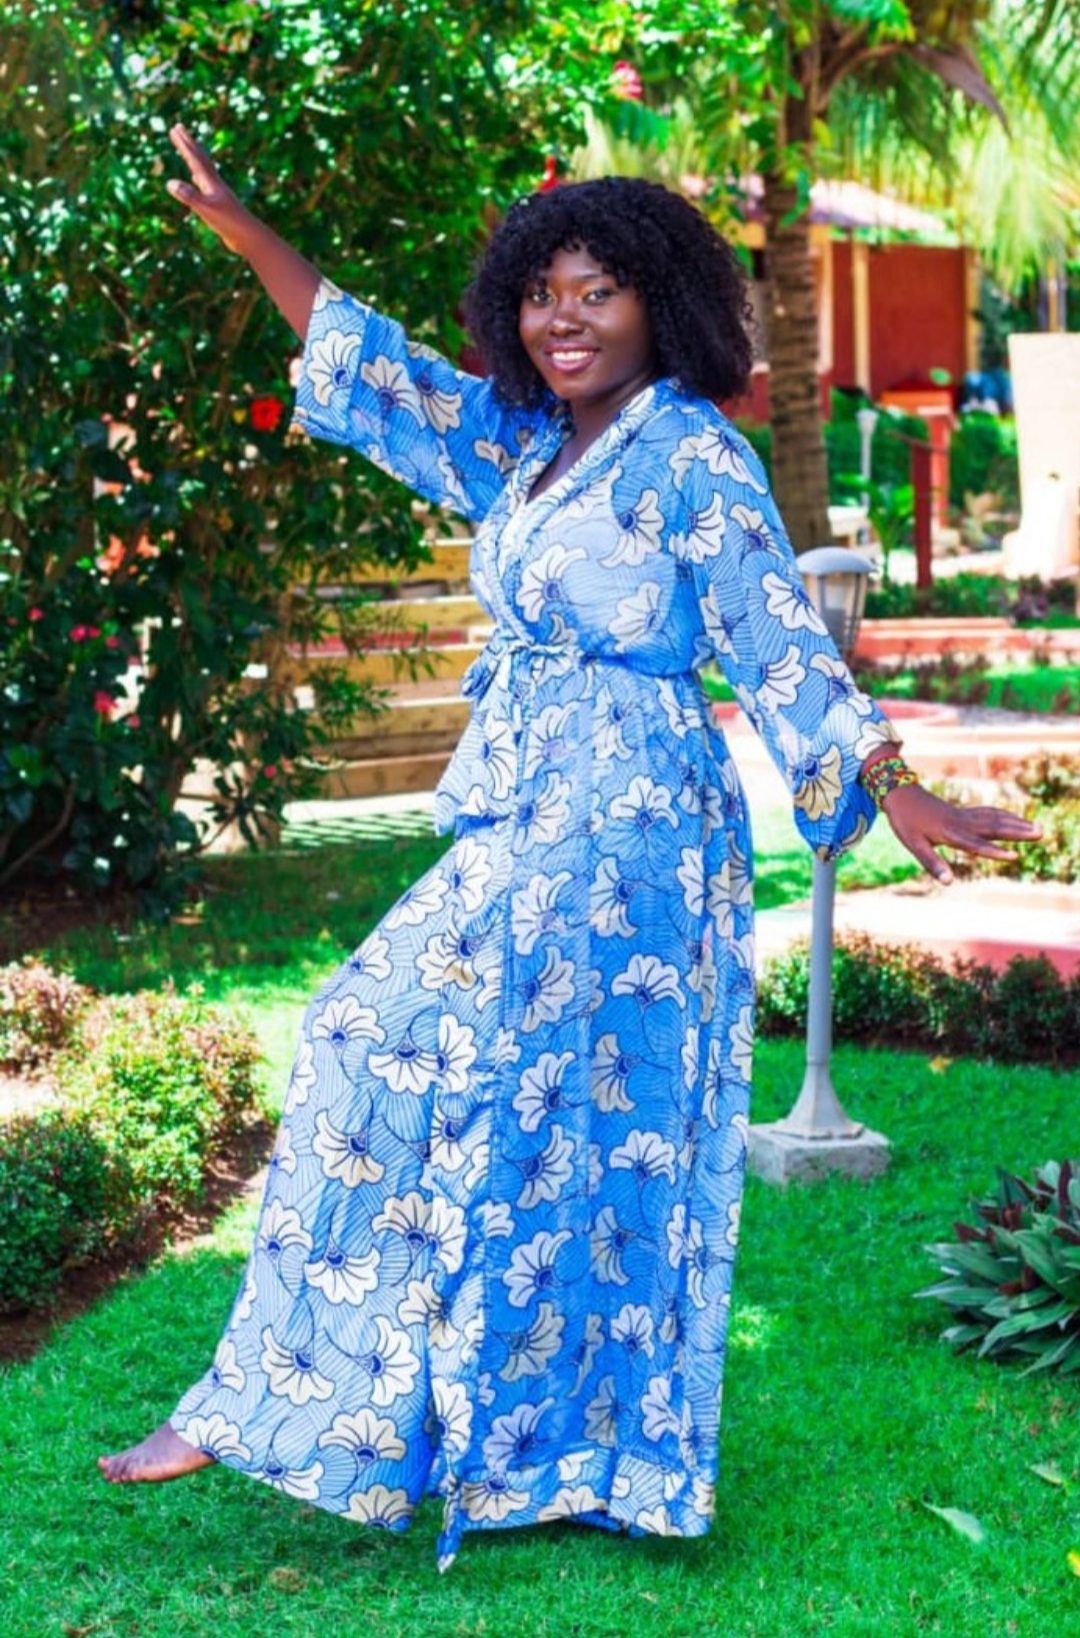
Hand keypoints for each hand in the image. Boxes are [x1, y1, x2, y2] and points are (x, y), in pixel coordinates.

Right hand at [166, 124, 254, 254]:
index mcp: (211, 183)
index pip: (195, 159)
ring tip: (189, 149)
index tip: (175, 128)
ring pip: (204, 170)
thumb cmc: (229, 223)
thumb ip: (189, 196)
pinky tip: (197, 179)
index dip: (184, 144)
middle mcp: (215, 184)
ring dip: (195, 158)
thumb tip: (169, 183)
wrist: (250, 237)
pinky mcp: (220, 204)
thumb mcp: (206, 209)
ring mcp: (218, 194)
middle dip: (188, 143)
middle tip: (179, 128)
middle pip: (200, 158)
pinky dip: (199, 179)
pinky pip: (206, 185)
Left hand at [881, 782, 1041, 884]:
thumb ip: (932, 863)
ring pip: (994, 819)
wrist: (899, 792)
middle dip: (1018, 832)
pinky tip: (1013, 817)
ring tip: (1037, 827)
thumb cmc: (905, 821)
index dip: (995, 852)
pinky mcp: (961, 812)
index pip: (976, 845)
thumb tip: (948, 882)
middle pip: (994, 828)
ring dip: (1016, 823)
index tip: (1015, 856)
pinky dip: (1003, 815)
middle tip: (1042, 833)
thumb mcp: (914, 845)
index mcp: (950, 833)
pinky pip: (987, 813)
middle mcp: (961, 823)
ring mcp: (963, 815)